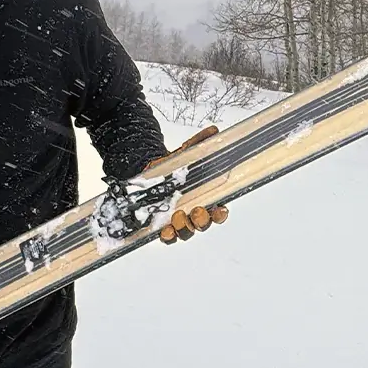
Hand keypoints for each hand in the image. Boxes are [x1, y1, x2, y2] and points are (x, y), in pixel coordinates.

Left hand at [152, 126, 227, 244]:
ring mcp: (177, 220)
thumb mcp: (185, 154)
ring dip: (185, 228)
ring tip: (178, 216)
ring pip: (186, 233)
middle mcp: (193, 212)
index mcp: (204, 198)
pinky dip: (168, 236)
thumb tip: (213, 131)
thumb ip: (199, 144)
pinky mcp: (161, 223)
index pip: (217, 211)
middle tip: (196, 211)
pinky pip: (168, 236)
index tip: (220, 209)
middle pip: (203, 224)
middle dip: (202, 220)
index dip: (220, 214)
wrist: (147, 173)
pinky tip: (164, 231)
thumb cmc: (172, 167)